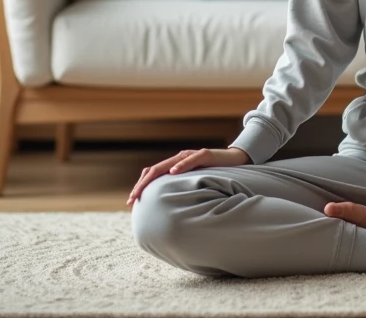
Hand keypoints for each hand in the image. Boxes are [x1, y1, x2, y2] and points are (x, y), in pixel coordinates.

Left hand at [126, 146, 250, 206]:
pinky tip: (173, 173)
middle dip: (141, 185)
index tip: (130, 203)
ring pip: (167, 165)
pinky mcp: (205, 155)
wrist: (236, 160)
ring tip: (143, 189)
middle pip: (153, 171)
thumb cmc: (214, 174)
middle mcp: (179, 159)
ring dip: (153, 177)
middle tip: (131, 199)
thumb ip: (180, 191)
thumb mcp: (194, 184)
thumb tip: (167, 211)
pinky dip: (181, 166)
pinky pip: (191, 159)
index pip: (151, 175)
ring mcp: (190, 156)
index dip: (140, 187)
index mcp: (174, 166)